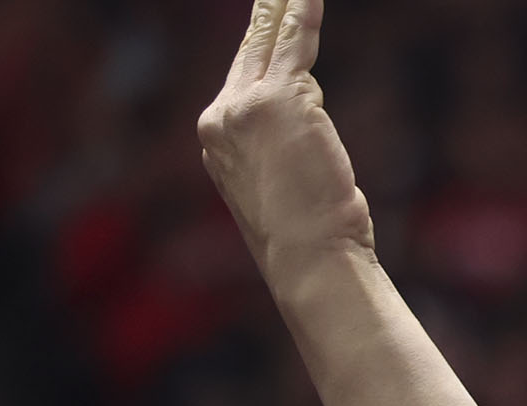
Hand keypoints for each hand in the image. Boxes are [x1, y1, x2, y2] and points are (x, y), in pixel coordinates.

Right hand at [197, 0, 372, 278]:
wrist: (309, 260)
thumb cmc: (309, 238)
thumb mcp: (279, 184)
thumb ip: (276, 142)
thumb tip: (302, 110)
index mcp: (217, 139)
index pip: (240, 80)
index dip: (256, 47)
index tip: (263, 20)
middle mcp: (220, 115)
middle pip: (248, 50)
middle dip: (265, 15)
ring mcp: (245, 105)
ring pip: (273, 45)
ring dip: (288, 10)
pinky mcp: (280, 100)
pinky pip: (296, 44)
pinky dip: (302, 13)